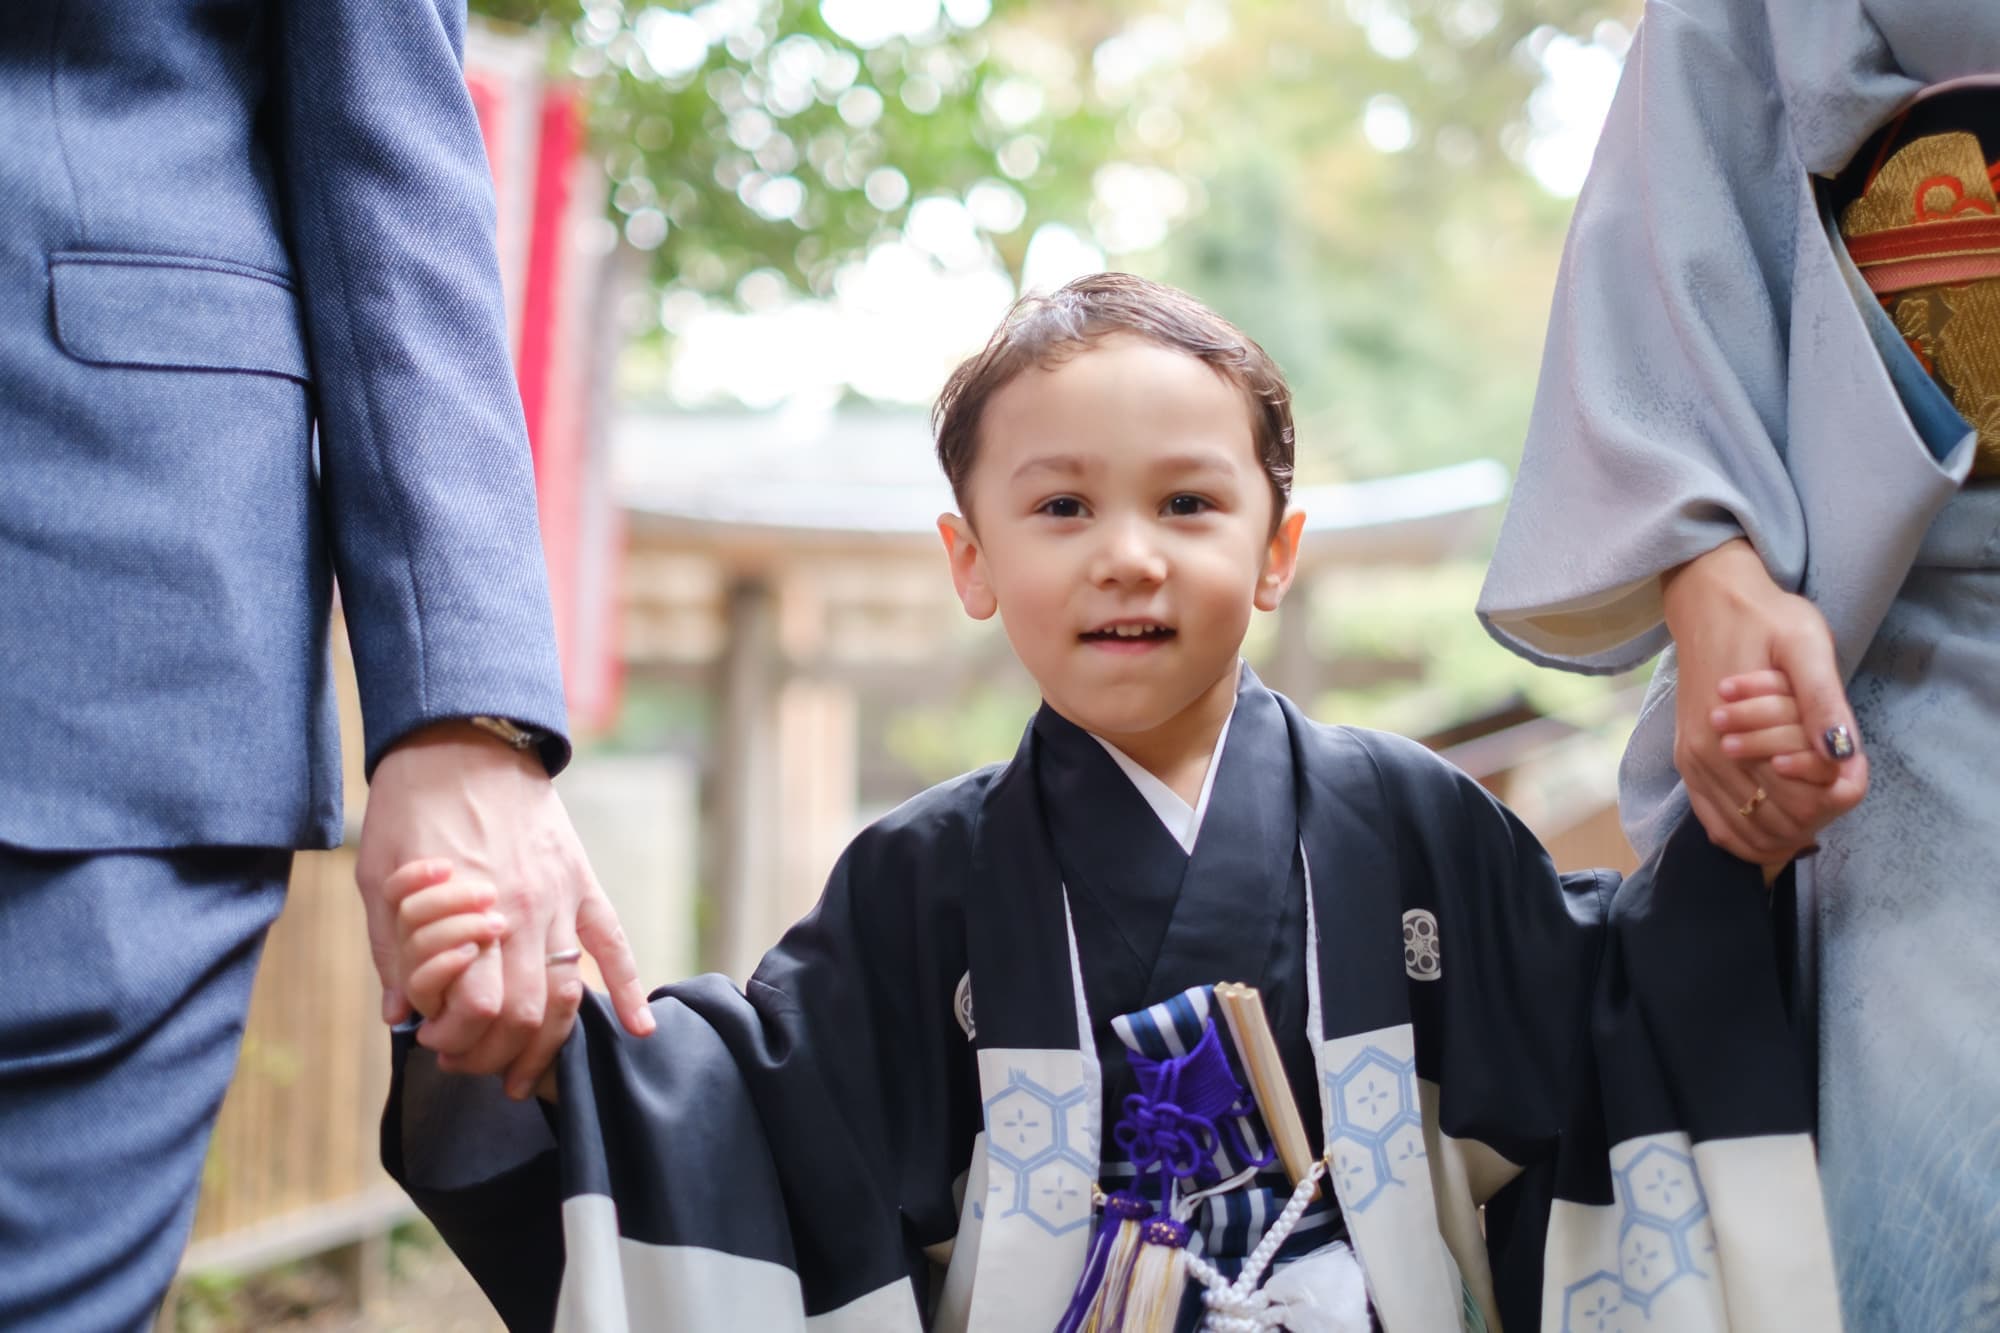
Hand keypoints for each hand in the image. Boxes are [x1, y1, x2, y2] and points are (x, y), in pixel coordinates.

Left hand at [357, 722, 654, 1098]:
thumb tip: (399, 1013)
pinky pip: (613, 944)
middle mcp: (521, 915)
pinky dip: (628, 989)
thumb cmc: (410, 809)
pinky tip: (639, 1030)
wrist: (461, 740)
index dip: (456, 1040)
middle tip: (472, 1065)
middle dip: (499, 1054)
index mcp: (468, 915)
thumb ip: (391, 951)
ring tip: (529, 1076)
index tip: (435, 1043)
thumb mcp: (379, 881)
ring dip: (551, 1044)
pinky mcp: (581, 883)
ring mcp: (558, 900)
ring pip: (570, 992)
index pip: (478, 1010)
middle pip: (529, 1013)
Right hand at [1661, 539, 1867, 865]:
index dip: (1840, 795)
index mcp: (1739, 734)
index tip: (1855, 764)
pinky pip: (1717, 824)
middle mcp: (1709, 760)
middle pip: (1779, 825)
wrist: (1709, 603)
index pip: (1803, 804)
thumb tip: (1841, 753)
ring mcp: (1695, 765)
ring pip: (1748, 833)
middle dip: (1820, 812)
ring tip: (1814, 793)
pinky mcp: (1689, 763)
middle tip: (1838, 777)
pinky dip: (1750, 835)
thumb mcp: (1806, 644)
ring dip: (1789, 828)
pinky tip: (1777, 818)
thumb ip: (1822, 699)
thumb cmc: (1765, 619)